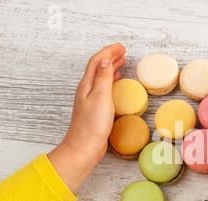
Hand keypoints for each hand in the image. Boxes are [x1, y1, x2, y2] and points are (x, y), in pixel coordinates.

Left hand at [48, 43, 125, 191]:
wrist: (85, 147)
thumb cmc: (92, 125)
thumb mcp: (101, 97)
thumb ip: (104, 78)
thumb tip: (105, 60)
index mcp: (87, 85)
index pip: (97, 62)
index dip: (108, 52)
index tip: (121, 47)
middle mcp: (87, 90)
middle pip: (99, 68)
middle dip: (110, 58)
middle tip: (122, 52)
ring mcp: (91, 100)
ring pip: (102, 78)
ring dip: (111, 69)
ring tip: (121, 63)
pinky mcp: (96, 110)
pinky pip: (105, 89)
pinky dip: (112, 82)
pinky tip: (117, 84)